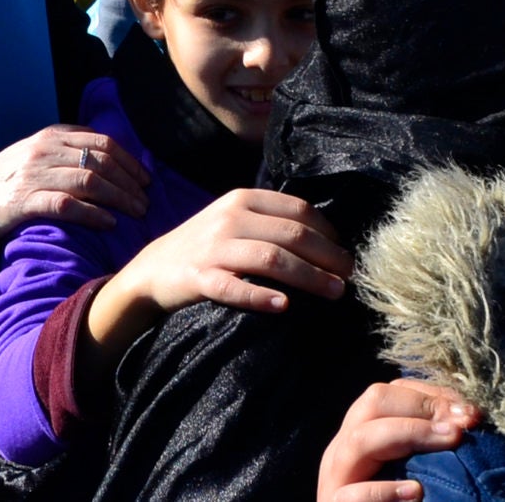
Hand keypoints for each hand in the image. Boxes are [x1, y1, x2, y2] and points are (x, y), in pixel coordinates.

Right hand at [0, 125, 151, 238]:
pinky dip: (92, 213)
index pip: (101, 142)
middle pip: (100, 161)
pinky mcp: (26, 201)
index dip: (129, 160)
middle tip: (146, 201)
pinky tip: (109, 222)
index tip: (146, 179)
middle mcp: (45, 151)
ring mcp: (35, 175)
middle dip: (129, 182)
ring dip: (119, 198)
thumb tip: (111, 154)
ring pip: (89, 181)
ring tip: (136, 212)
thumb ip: (69, 146)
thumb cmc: (13, 176)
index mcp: (52, 136)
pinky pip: (67, 205)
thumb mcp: (40, 151)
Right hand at [103, 187, 350, 320]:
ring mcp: (213, 248)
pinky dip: (260, 296)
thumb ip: (270, 221)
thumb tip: (326, 238)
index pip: (298, 210)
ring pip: (271, 259)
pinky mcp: (198, 278)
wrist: (153, 269)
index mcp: (243, 199)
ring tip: (335, 292)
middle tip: (351, 277)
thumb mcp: (234, 219)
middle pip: (292, 234)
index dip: (329, 232)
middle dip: (328, 256)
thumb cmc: (207, 245)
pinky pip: (233, 288)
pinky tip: (283, 306)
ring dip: (309, 276)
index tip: (346, 253)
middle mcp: (230, 218)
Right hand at [316, 381, 478, 501]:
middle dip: (422, 407)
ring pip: (360, 439)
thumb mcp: (414, 469)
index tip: (470, 411)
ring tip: (449, 441)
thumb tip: (467, 418)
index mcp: (361, 433)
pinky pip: (352, 494)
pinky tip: (415, 492)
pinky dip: (384, 490)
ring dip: (410, 433)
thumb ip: (429, 445)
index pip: (389, 393)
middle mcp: (344, 448)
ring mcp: (336, 478)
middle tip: (462, 425)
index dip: (431, 395)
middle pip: (373, 402)